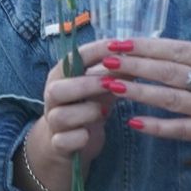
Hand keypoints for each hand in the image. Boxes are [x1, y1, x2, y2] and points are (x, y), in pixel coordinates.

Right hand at [21, 40, 119, 190]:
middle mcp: (52, 97)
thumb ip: (115, 74)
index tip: (117, 46)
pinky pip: (64, 141)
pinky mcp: (57, 144)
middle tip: (110, 84)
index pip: (73, 57)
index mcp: (60, 76)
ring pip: (62, 116)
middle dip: (86, 85)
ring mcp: (53, 121)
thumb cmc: (85, 108)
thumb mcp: (100, 89)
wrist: (66, 143)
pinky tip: (88, 136)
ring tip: (103, 112)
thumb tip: (138, 55)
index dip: (95, 51)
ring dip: (85, 113)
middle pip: (59, 88)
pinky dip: (79, 138)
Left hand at [108, 0, 190, 159]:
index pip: (178, 50)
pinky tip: (134, 122)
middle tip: (106, 61)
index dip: (148, 46)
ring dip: (139, 93)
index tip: (121, 42)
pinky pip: (182, 131)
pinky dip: (158, 128)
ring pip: (170, 101)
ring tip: (111, 87)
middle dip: (136, 66)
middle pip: (169, 73)